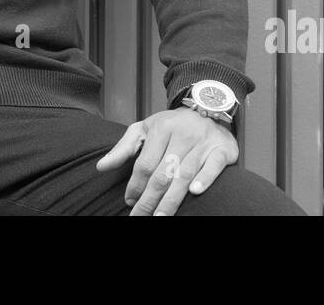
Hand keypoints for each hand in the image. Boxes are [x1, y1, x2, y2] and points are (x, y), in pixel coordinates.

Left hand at [95, 107, 238, 215]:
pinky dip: (205, 179)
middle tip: (140, 217)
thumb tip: (101, 167)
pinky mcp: (222, 149)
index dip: (135, 185)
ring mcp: (203, 142)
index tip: (129, 201)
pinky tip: (195, 192)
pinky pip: (213, 166)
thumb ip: (124, 148)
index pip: (145, 163)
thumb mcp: (145, 128)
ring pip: (184, 174)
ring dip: (172, 198)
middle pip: (163, 173)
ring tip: (160, 216)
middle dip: (150, 199)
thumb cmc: (173, 125)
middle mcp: (183, 134)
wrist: (209, 108)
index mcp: (162, 128)